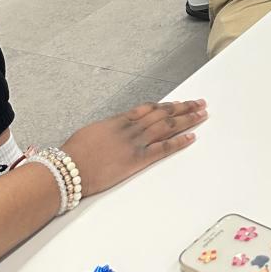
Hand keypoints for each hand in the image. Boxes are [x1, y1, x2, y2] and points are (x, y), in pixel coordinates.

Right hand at [62, 99, 206, 196]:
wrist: (69, 168)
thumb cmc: (75, 152)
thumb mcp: (93, 131)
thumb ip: (109, 128)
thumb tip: (115, 128)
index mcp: (120, 119)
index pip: (150, 108)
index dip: (167, 105)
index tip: (179, 103)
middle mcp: (131, 128)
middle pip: (163, 114)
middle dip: (183, 108)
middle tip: (199, 103)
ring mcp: (136, 143)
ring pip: (167, 126)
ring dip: (186, 120)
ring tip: (201, 115)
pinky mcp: (137, 160)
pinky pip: (163, 149)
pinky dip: (178, 142)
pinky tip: (191, 137)